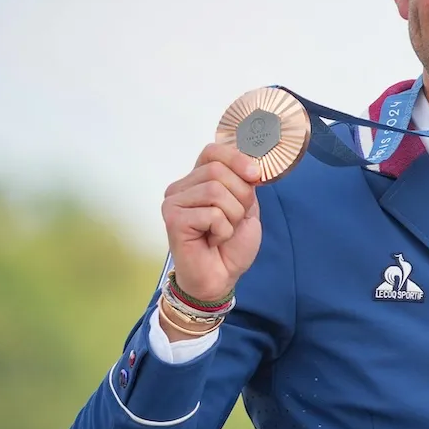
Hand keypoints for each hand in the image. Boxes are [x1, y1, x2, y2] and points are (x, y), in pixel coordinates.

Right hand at [162, 143, 262, 303]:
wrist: (221, 277)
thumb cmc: (231, 244)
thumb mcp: (245, 206)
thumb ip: (244, 183)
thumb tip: (253, 162)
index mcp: (197, 180)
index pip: (212, 151)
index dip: (237, 159)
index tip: (255, 175)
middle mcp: (180, 187)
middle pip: (217, 171)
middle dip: (241, 196)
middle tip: (235, 219)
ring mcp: (173, 202)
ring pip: (216, 191)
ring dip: (233, 216)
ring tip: (223, 231)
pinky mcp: (173, 219)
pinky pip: (212, 214)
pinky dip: (224, 230)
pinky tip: (213, 240)